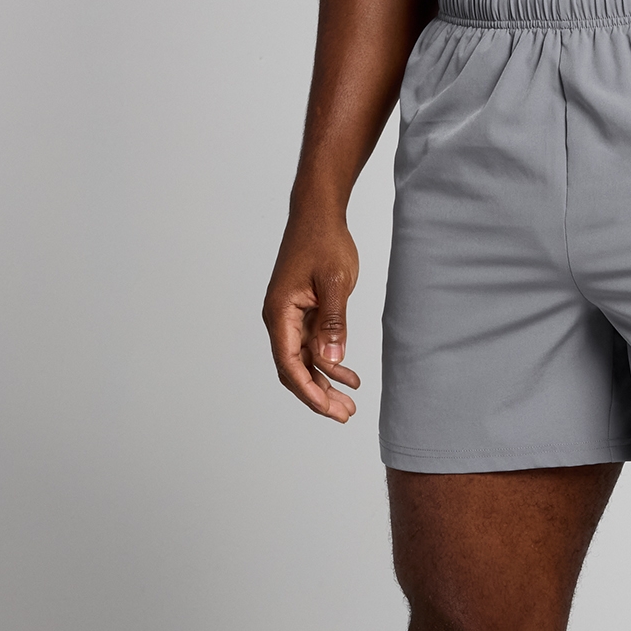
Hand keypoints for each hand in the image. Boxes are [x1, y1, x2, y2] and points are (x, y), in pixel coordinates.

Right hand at [263, 211, 361, 422]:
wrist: (319, 216)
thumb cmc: (324, 242)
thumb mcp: (335, 283)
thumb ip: (334, 322)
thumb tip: (331, 359)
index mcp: (280, 313)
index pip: (289, 363)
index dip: (309, 391)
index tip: (329, 410)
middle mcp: (280, 319)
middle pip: (294, 370)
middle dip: (318, 396)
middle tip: (346, 415)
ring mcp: (290, 318)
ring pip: (304, 363)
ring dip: (326, 385)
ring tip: (350, 405)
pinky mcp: (303, 315)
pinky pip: (313, 349)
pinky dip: (330, 365)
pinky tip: (350, 377)